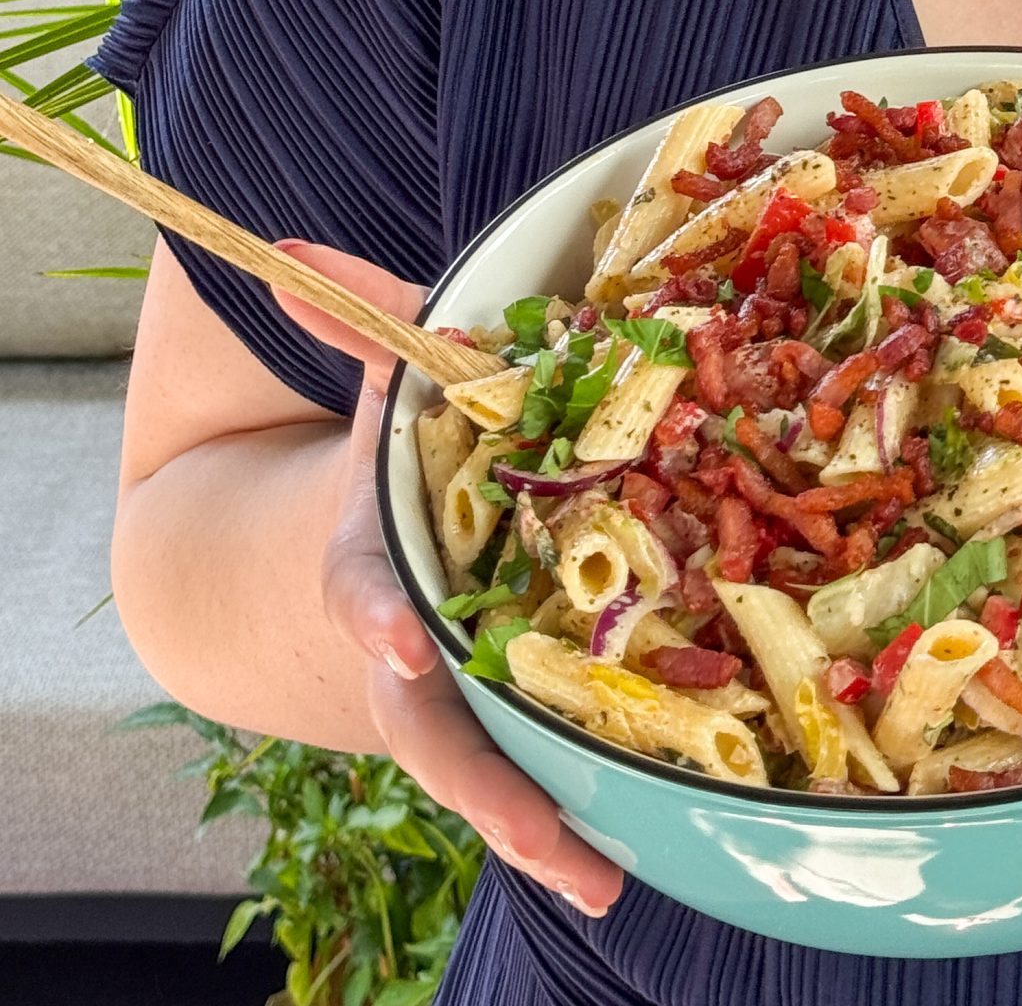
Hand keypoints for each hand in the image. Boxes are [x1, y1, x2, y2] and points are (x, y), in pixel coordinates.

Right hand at [272, 240, 624, 918]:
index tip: (400, 629)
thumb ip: (359, 322)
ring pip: (490, 774)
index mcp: (372, 562)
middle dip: (483, 778)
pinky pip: (546, 768)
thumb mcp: (385, 392)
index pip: (361, 589)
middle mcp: (414, 649)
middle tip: (539, 829)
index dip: (377, 611)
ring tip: (597, 874)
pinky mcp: (517, 716)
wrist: (370, 552)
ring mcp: (464, 697)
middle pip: (433, 726)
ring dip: (540, 824)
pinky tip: (631, 859)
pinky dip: (583, 816)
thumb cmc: (402, 462)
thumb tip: (287, 251)